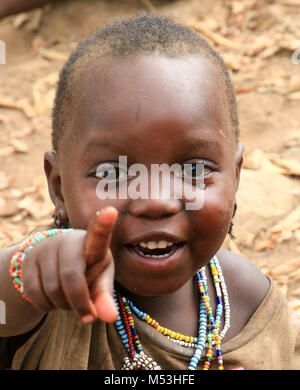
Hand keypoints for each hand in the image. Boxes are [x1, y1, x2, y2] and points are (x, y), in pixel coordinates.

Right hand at [22, 207, 118, 324]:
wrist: (54, 262)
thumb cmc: (86, 270)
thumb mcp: (99, 281)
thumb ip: (105, 298)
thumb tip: (109, 318)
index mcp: (92, 243)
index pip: (99, 235)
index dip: (104, 225)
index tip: (110, 212)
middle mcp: (68, 240)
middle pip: (71, 276)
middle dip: (79, 302)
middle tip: (88, 318)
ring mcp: (46, 248)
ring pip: (52, 289)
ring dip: (63, 305)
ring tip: (69, 299)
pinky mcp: (27, 260)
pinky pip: (35, 293)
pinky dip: (46, 306)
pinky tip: (53, 299)